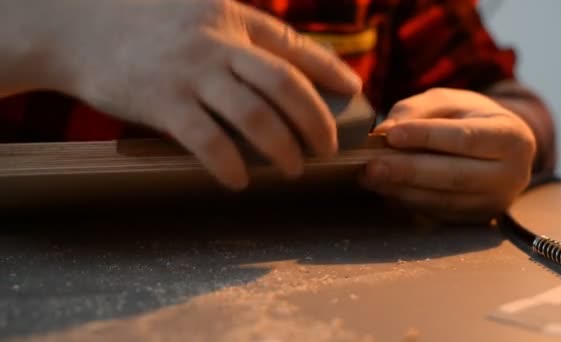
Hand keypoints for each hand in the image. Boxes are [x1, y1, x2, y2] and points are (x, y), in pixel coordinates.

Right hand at [29, 0, 360, 189]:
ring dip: (283, 149)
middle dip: (317, 121)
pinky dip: (231, 165)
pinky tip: (241, 182)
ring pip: (256, 117)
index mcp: (233, 18)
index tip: (353, 90)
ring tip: (295, 170)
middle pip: (287, 86)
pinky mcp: (163, 102)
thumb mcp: (199, 12)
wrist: (77, 25)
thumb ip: (237, 34)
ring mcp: (192, 73)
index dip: (330, 69)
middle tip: (327, 147)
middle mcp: (219, 43)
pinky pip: (209, 141)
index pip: (295, 46)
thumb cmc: (144, 22)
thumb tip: (275, 69)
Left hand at [360, 88, 536, 223]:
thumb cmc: (470, 117)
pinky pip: (437, 214)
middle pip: (454, 176)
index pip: (465, 138)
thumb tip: (384, 132)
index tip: (391, 135)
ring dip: (401, 190)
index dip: (426, 137)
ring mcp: (495, 203)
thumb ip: (417, 110)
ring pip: (443, 200)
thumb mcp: (449, 101)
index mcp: (510, 136)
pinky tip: (384, 191)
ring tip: (369, 177)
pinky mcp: (476, 220)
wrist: (499, 148)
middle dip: (408, 171)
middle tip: (371, 165)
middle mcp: (510, 175)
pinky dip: (407, 203)